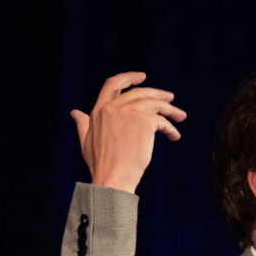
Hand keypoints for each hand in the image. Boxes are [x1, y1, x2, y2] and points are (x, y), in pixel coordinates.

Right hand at [71, 72, 186, 192]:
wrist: (113, 178)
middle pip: (140, 92)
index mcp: (99, 110)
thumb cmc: (101, 165)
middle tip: (170, 98)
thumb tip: (75, 113)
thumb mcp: (86, 142)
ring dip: (170, 109)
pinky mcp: (144, 122)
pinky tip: (175, 136)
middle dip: (157, 93)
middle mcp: (113, 108)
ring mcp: (129, 113)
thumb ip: (83, 124)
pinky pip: (162, 121)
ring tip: (181, 116)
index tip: (142, 77)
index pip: (113, 84)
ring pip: (155, 104)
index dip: (128, 78)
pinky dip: (171, 128)